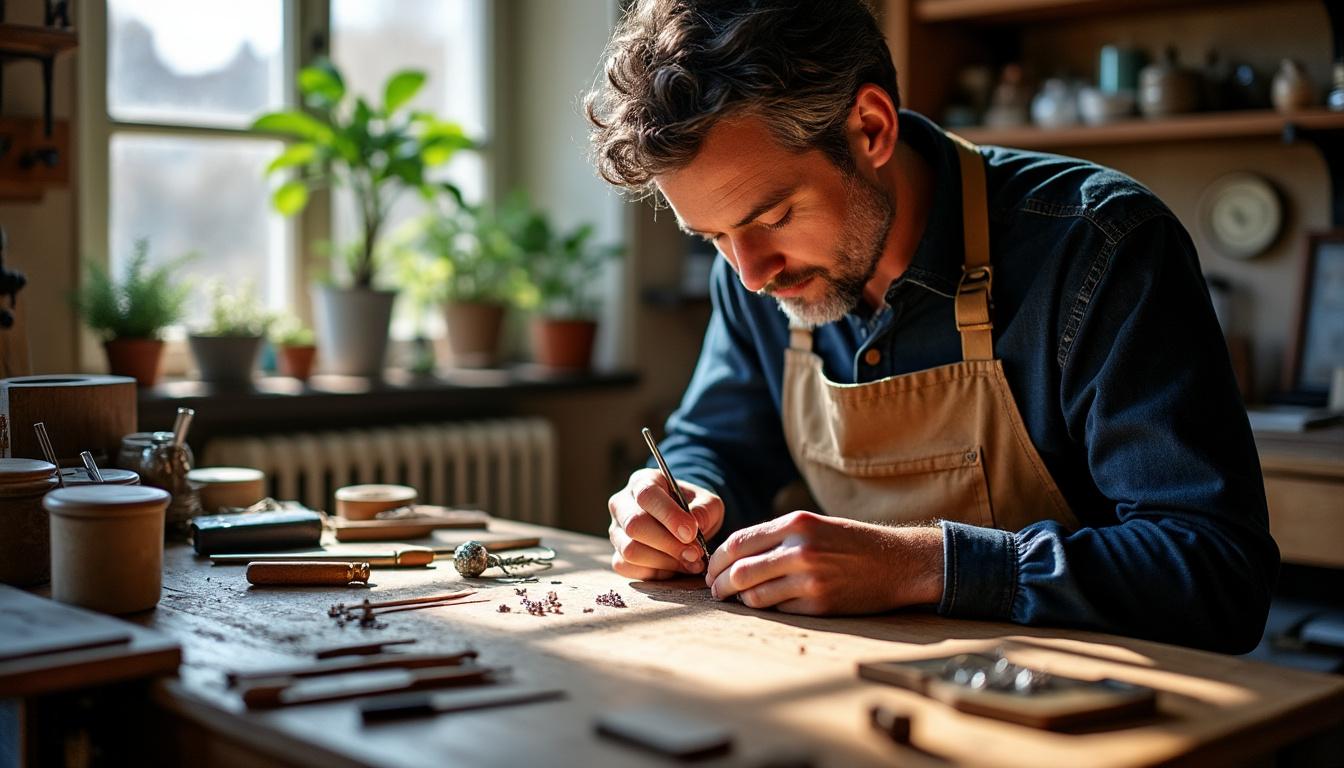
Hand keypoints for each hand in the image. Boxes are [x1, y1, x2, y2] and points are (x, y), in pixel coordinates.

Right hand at [608, 468, 724, 580]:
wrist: (684, 526)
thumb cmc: (693, 509)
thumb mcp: (707, 502)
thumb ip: (704, 510)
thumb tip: (695, 524)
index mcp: (642, 482)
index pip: (647, 495)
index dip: (669, 515)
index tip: (691, 533)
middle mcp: (622, 505)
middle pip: (634, 525)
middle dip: (668, 544)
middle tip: (695, 553)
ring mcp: (616, 531)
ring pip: (630, 550)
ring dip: (665, 561)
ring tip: (691, 562)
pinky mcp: (617, 556)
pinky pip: (628, 568)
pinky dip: (655, 573)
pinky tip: (675, 568)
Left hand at [704, 511, 943, 613]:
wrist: (898, 563)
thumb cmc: (852, 543)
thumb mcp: (814, 526)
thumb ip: (776, 537)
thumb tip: (734, 556)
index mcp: (796, 524)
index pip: (739, 542)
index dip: (718, 559)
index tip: (711, 569)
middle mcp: (801, 550)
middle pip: (739, 572)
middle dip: (719, 584)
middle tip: (715, 590)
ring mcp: (810, 580)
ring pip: (755, 596)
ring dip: (741, 600)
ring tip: (740, 599)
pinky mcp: (820, 606)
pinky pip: (778, 611)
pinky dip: (768, 609)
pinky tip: (769, 605)